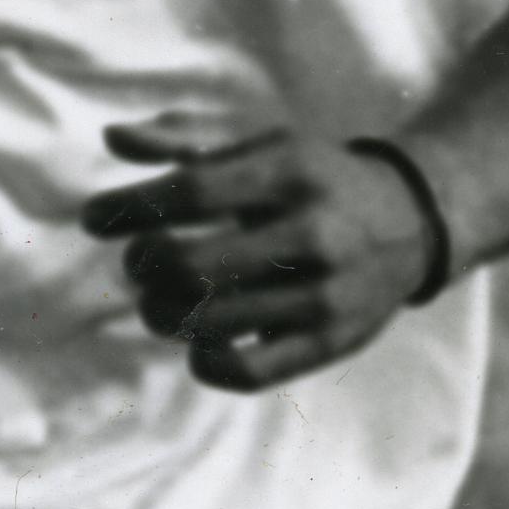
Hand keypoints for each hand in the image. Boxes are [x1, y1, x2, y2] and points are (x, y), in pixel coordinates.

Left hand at [82, 116, 439, 392]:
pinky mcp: (330, 343)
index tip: (94, 219)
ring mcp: (325, 293)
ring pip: (208, 322)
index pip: (190, 191)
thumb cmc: (313, 178)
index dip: (129, 208)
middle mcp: (313, 231)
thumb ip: (186, 140)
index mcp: (291, 170)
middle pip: (189, 264)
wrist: (414, 219)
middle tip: (139, 263)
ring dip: (161, 314)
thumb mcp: (262, 144)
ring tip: (159, 300)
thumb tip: (112, 137)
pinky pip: (247, 371)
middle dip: (142, 266)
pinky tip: (197, 339)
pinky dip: (204, 361)